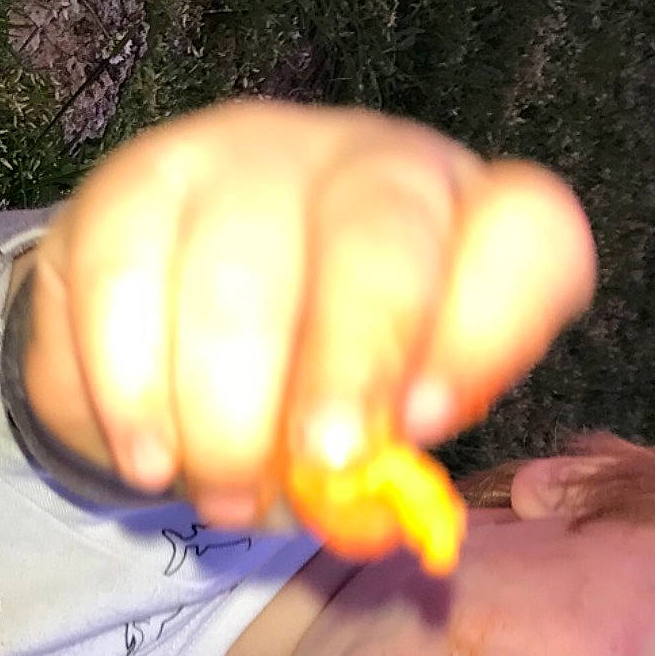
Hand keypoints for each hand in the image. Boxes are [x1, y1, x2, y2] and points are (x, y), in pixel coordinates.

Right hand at [16, 99, 597, 528]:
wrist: (168, 344)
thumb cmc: (301, 395)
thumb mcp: (365, 438)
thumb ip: (384, 464)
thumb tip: (365, 499)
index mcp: (466, 226)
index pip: (528, 235)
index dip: (489, 328)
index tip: (427, 421)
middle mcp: (370, 166)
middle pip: (381, 232)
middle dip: (348, 362)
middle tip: (317, 466)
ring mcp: (247, 157)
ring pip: (237, 269)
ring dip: (225, 413)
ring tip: (222, 495)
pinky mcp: (134, 180)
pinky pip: (126, 279)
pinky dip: (131, 391)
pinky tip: (148, 459)